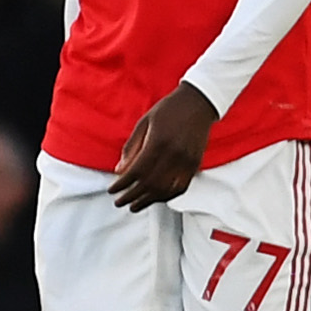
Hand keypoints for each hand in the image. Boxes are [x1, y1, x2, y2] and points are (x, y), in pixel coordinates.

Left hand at [108, 83, 216, 209]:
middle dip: (132, 196)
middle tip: (119, 202)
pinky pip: (181, 187)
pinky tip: (156, 200)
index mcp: (158, 143)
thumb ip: (131, 148)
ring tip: (134, 206)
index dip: (123, 184)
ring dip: (148, 201)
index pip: (137, 171)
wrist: (198, 104)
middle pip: (150, 184)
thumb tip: (119, 170)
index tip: (112, 190)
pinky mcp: (196, 165)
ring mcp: (187, 162)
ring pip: (166, 189)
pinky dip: (167, 196)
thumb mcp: (144, 123)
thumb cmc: (168, 111)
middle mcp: (174, 155)